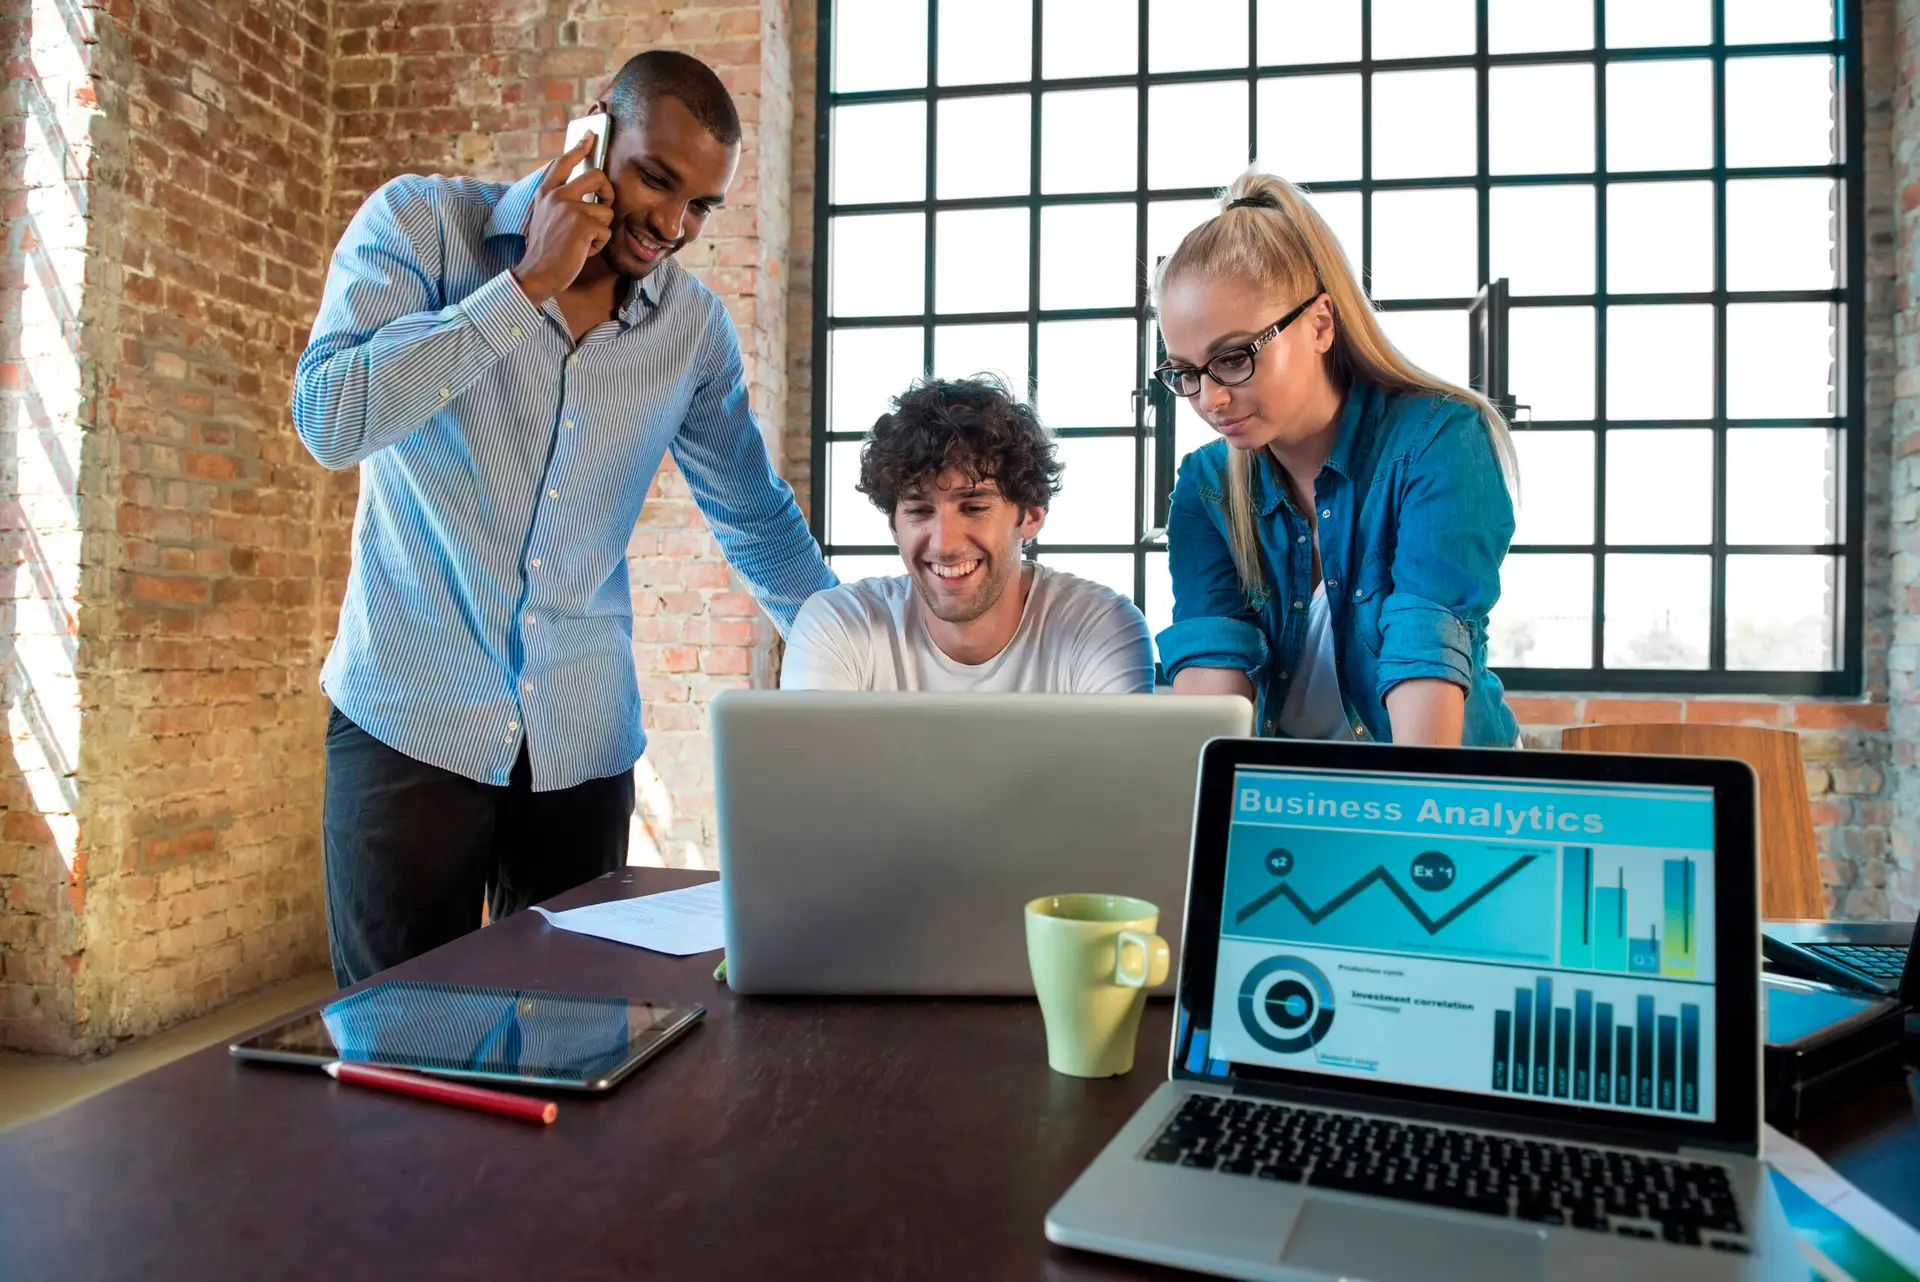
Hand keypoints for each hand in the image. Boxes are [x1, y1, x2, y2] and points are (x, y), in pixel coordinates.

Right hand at [512, 134, 615, 304]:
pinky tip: (582, 250)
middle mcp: (557, 195)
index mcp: (546, 192)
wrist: (537, 272)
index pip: (563, 162)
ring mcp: (570, 208)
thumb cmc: (545, 248)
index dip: (579, 147)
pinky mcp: (583, 224)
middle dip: (607, 193)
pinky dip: (598, 244)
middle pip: (597, 176)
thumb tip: (585, 190)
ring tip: (583, 241)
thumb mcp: (544, 216)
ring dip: (600, 229)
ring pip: (605, 210)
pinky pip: (606, 230)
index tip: (591, 135)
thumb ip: (559, 199)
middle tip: (603, 206)